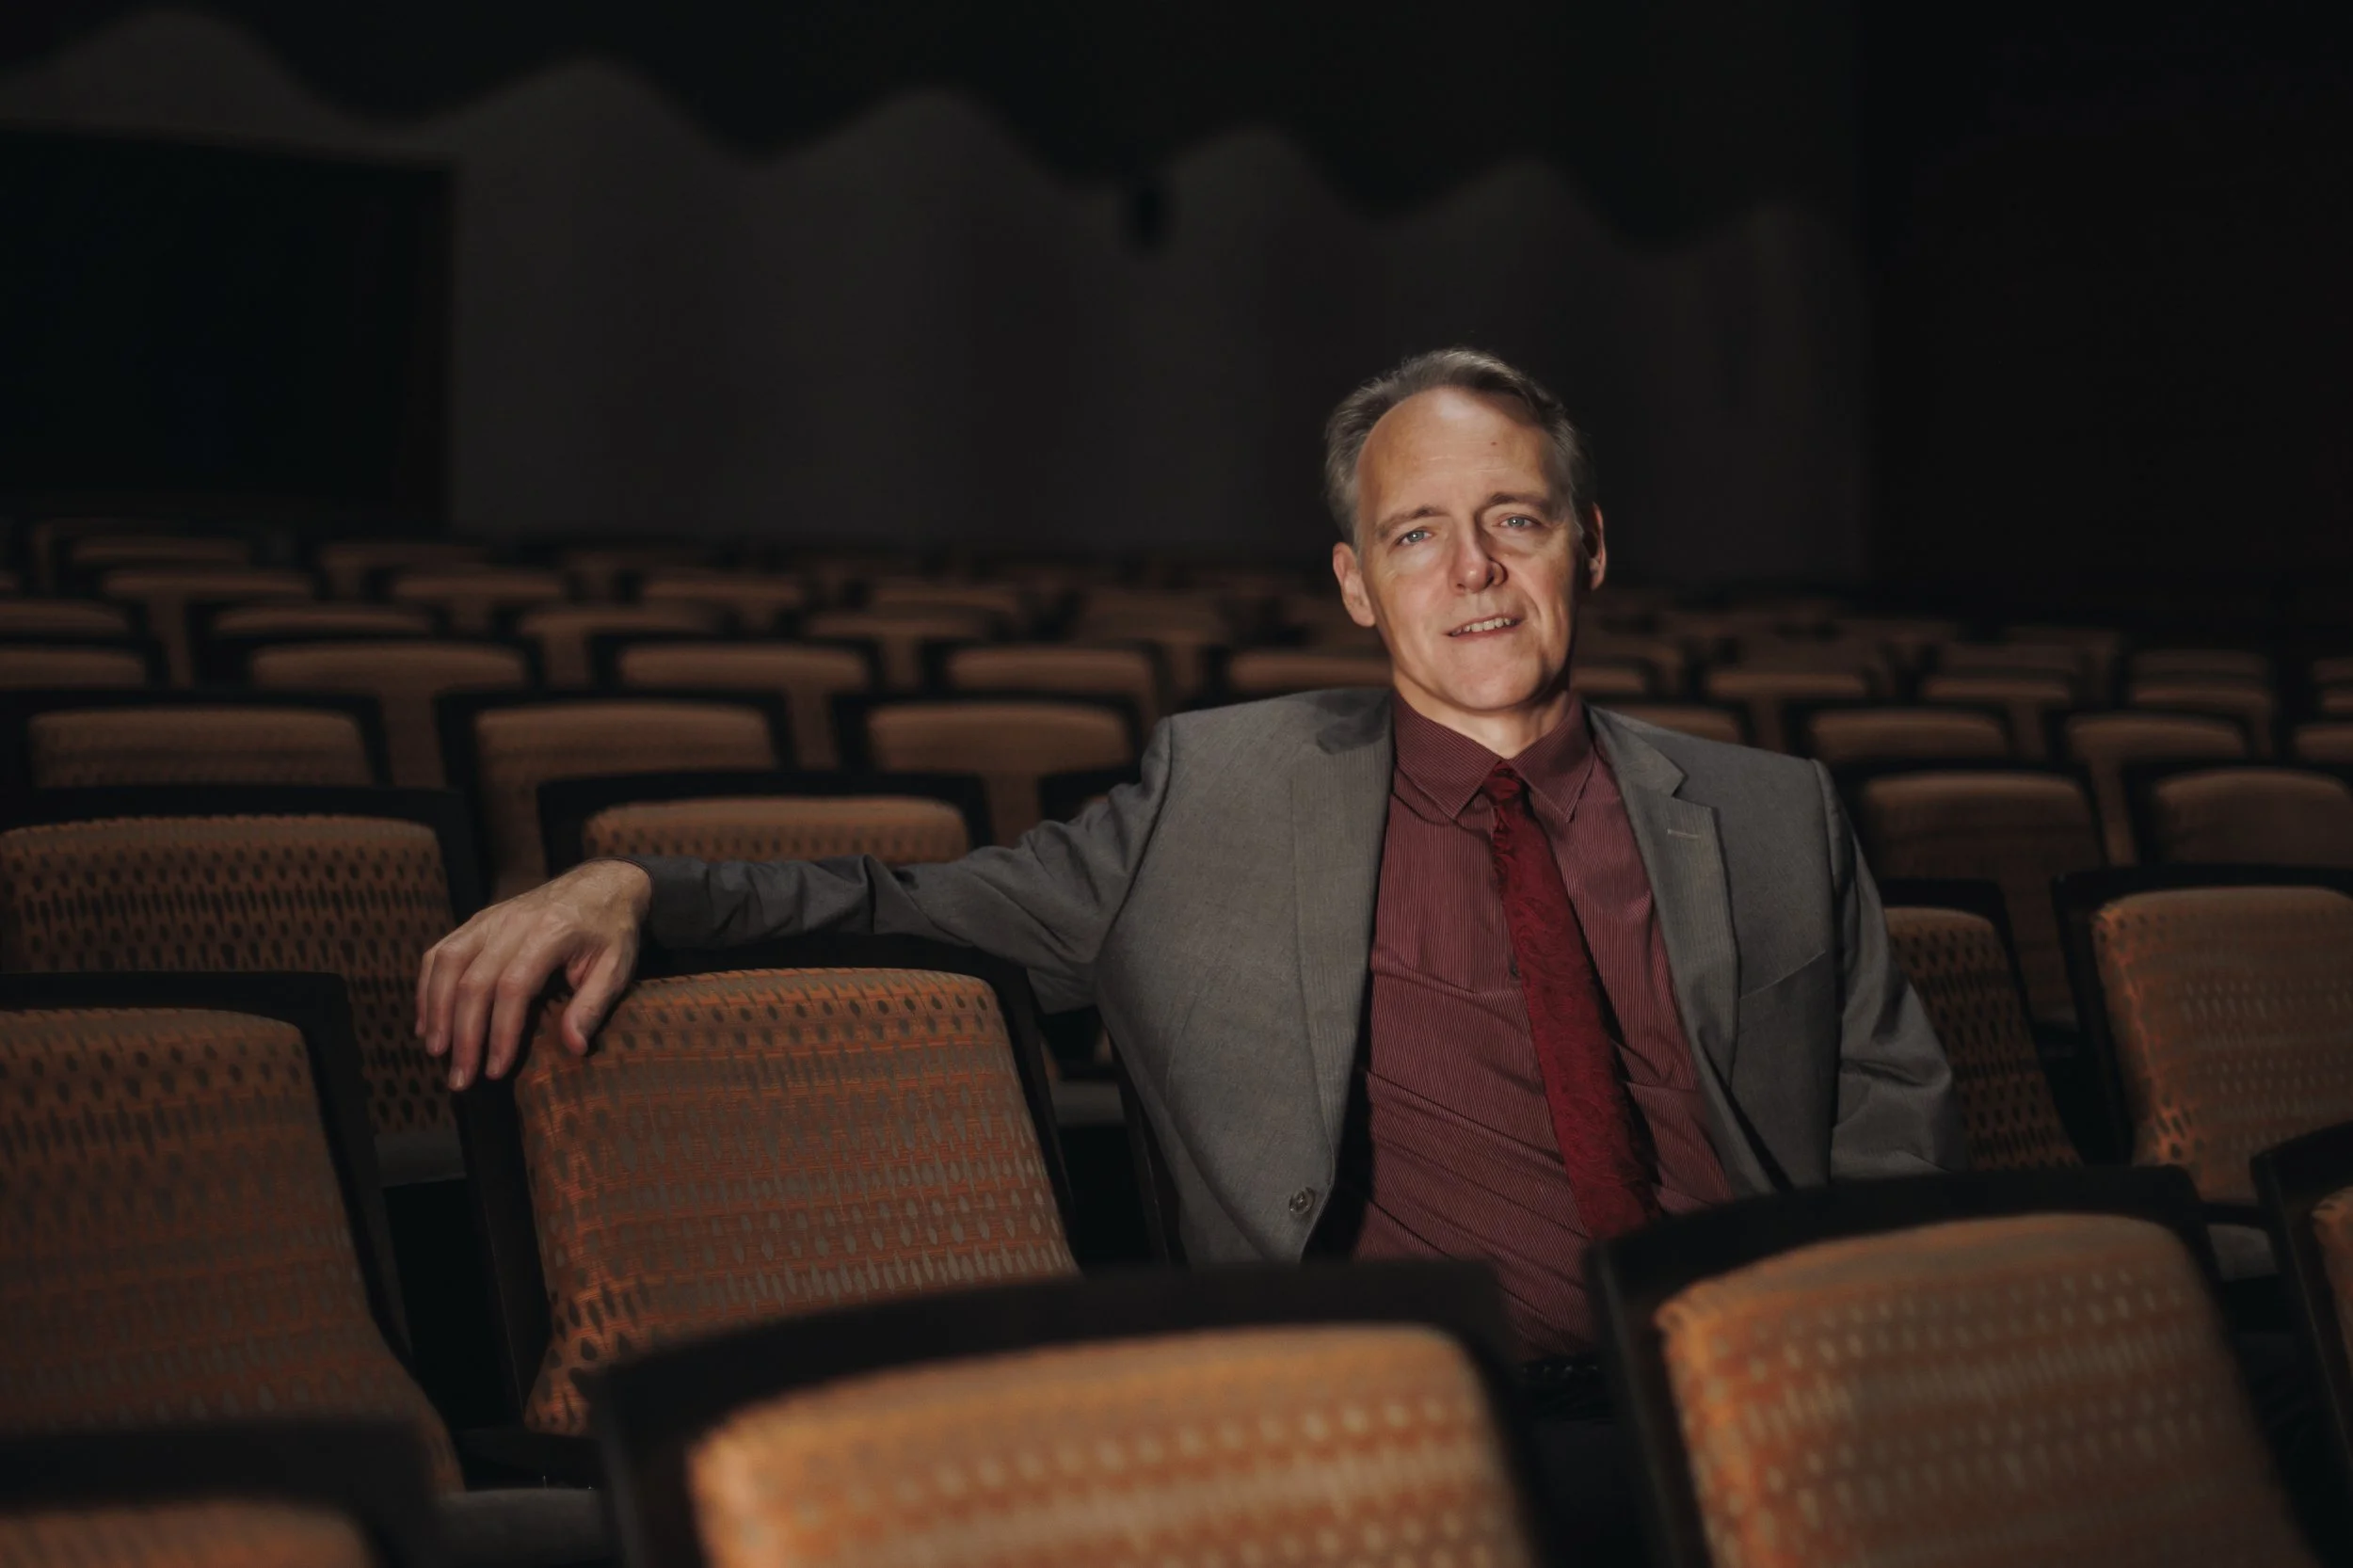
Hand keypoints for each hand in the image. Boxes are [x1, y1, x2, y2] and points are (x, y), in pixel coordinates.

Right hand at [415, 859, 653, 1090]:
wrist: (600, 885)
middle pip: (473, 980)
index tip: (497, 1071)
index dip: (501, 1032)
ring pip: (446, 963)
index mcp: (551, 931)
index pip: (514, 986)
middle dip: (463, 1035)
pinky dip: (426, 987)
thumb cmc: (610, 931)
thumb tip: (574, 1048)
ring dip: (435, 1011)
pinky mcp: (477, 921)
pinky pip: (440, 952)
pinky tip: (426, 1022)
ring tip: (436, 1052)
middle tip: (460, 1078)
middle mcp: (512, 922)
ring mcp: (489, 919)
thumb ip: (594, 1005)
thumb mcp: (617, 966)